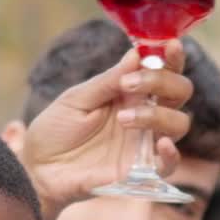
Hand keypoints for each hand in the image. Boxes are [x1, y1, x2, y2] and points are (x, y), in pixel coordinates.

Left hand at [22, 41, 192, 219]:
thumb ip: (108, 80)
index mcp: (131, 92)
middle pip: (180, 93)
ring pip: (179, 124)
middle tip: (129, 84)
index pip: (163, 70)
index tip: (168, 46)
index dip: (172, 57)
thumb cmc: (56, 130)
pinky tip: (161, 144)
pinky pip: (168, 166)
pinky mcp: (139, 173)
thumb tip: (137, 54)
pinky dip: (172, 154)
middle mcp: (144, 115)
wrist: (39, 168)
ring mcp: (143, 144)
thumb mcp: (77, 98)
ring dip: (157, 115)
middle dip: (164, 81)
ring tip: (122, 119)